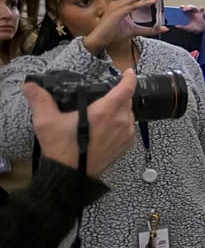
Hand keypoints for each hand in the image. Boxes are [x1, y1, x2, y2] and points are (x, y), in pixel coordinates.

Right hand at [23, 69, 137, 176]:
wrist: (70, 176)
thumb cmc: (62, 150)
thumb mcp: (47, 122)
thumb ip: (40, 100)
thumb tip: (31, 86)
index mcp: (105, 112)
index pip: (125, 88)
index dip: (128, 77)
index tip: (128, 71)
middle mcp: (120, 121)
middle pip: (127, 100)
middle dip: (119, 95)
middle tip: (105, 96)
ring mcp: (125, 134)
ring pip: (129, 114)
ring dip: (120, 110)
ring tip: (104, 113)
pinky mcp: (126, 146)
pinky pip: (129, 128)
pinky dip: (122, 124)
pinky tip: (107, 127)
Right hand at [83, 0, 167, 55]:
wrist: (99, 40)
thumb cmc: (113, 34)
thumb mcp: (135, 31)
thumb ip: (149, 30)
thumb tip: (165, 28)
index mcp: (122, 5)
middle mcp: (120, 3)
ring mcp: (117, 7)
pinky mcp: (117, 13)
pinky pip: (132, 6)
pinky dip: (142, 3)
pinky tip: (152, 2)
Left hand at [176, 5, 204, 32]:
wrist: (200, 30)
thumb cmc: (193, 29)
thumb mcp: (187, 28)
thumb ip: (182, 27)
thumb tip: (176, 26)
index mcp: (186, 15)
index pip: (183, 9)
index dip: (182, 7)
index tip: (180, 7)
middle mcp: (191, 12)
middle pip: (188, 7)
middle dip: (186, 7)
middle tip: (183, 9)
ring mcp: (196, 12)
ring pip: (194, 7)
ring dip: (191, 7)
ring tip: (189, 9)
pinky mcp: (201, 14)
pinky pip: (202, 9)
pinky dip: (201, 9)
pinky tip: (199, 11)